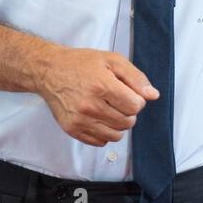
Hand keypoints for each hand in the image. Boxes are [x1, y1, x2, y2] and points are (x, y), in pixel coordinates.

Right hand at [35, 46, 158, 146]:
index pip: (135, 106)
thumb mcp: (111, 60)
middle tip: (118, 100)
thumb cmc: (81, 63)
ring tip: (110, 109)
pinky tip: (99, 117)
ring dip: (118, 124)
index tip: (129, 93)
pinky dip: (105, 132)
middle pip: (127, 122)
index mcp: (101, 86)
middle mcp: (90, 106)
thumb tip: (153, 95)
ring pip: (115, 135)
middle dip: (129, 112)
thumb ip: (135, 77)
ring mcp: (80, 120)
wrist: (49, 71)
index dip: (137, 99)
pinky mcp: (72, 129)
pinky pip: (100, 142)